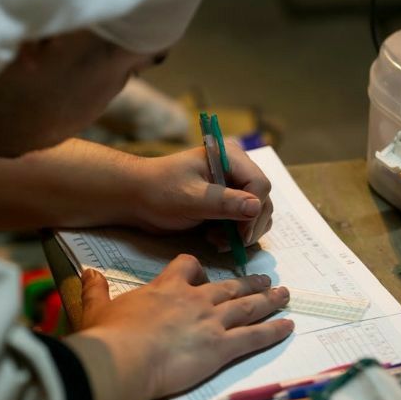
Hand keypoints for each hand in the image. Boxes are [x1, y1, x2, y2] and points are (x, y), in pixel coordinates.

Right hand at [76, 256, 292, 399]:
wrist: (123, 359)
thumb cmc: (109, 337)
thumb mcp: (97, 309)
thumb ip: (95, 290)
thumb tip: (86, 273)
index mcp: (166, 289)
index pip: (188, 265)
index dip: (196, 268)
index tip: (201, 272)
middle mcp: (195, 300)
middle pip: (229, 285)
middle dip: (249, 282)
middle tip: (265, 280)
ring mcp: (212, 322)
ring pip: (248, 305)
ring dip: (268, 299)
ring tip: (284, 294)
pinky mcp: (222, 347)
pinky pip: (255, 336)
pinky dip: (274, 330)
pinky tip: (288, 326)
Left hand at [129, 143, 273, 244]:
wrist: (136, 198)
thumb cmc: (158, 191)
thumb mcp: (190, 198)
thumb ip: (224, 202)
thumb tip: (256, 207)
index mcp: (230, 157)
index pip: (260, 184)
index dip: (254, 211)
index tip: (240, 234)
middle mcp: (237, 169)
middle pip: (263, 200)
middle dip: (249, 225)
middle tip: (229, 242)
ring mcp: (234, 187)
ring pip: (258, 213)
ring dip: (243, 232)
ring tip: (218, 241)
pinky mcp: (228, 203)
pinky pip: (246, 221)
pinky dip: (235, 235)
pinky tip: (215, 239)